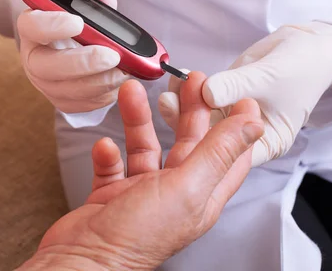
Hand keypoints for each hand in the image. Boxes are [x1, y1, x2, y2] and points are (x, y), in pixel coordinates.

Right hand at [17, 0, 128, 112]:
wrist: (68, 47)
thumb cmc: (75, 24)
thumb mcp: (81, 8)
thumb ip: (93, 1)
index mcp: (32, 28)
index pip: (32, 26)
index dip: (54, 25)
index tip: (78, 22)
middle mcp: (34, 59)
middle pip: (50, 67)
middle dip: (84, 63)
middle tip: (113, 55)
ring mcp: (46, 85)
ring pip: (69, 90)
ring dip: (100, 81)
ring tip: (124, 70)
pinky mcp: (63, 102)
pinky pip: (83, 104)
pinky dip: (104, 94)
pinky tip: (119, 82)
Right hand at [19, 72, 263, 270]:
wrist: (80, 260)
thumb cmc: (134, 237)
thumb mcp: (185, 187)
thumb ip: (217, 153)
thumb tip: (251, 125)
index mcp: (201, 197)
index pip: (230, 155)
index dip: (237, 125)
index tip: (238, 94)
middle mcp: (174, 195)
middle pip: (188, 143)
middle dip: (189, 110)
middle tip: (188, 80)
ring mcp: (141, 194)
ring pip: (146, 147)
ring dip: (138, 120)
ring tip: (130, 92)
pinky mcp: (112, 195)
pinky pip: (113, 165)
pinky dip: (109, 152)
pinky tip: (105, 146)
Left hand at [159, 22, 331, 166]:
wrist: (306, 47)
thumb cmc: (302, 66)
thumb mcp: (269, 77)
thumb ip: (236, 86)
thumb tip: (206, 93)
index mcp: (266, 143)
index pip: (233, 154)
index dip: (208, 145)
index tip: (186, 129)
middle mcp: (245, 136)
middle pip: (212, 137)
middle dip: (187, 121)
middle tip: (169, 103)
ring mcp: (231, 117)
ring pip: (201, 117)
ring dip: (183, 103)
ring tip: (169, 89)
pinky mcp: (221, 99)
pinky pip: (201, 98)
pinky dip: (188, 89)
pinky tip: (176, 79)